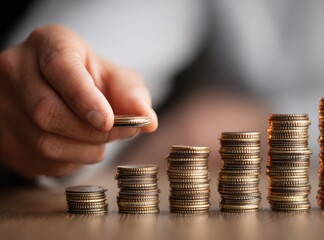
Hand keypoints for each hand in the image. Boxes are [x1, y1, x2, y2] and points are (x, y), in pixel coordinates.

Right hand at [0, 25, 157, 177]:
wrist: (58, 88)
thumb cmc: (90, 80)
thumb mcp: (115, 77)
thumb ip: (133, 95)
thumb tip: (148, 121)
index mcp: (48, 44)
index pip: (60, 69)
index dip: (84, 98)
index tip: (107, 120)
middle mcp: (15, 69)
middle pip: (47, 112)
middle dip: (90, 133)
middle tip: (114, 133)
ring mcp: (1, 104)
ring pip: (42, 142)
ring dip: (83, 151)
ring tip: (98, 140)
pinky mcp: (1, 136)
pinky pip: (38, 162)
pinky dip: (69, 162)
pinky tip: (77, 147)